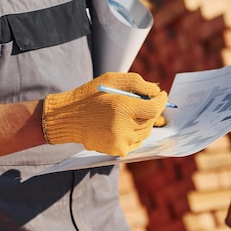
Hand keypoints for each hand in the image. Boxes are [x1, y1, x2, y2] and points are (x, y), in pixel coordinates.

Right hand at [42, 72, 167, 155]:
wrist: (68, 118)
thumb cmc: (90, 95)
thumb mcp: (112, 80)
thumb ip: (137, 83)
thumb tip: (157, 92)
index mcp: (123, 108)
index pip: (154, 108)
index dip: (161, 101)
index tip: (162, 96)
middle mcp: (124, 127)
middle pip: (151, 120)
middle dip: (150, 110)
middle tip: (143, 103)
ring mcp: (121, 142)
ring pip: (145, 132)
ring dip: (142, 122)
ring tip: (128, 114)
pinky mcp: (118, 150)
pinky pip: (136, 142)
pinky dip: (134, 134)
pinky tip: (121, 125)